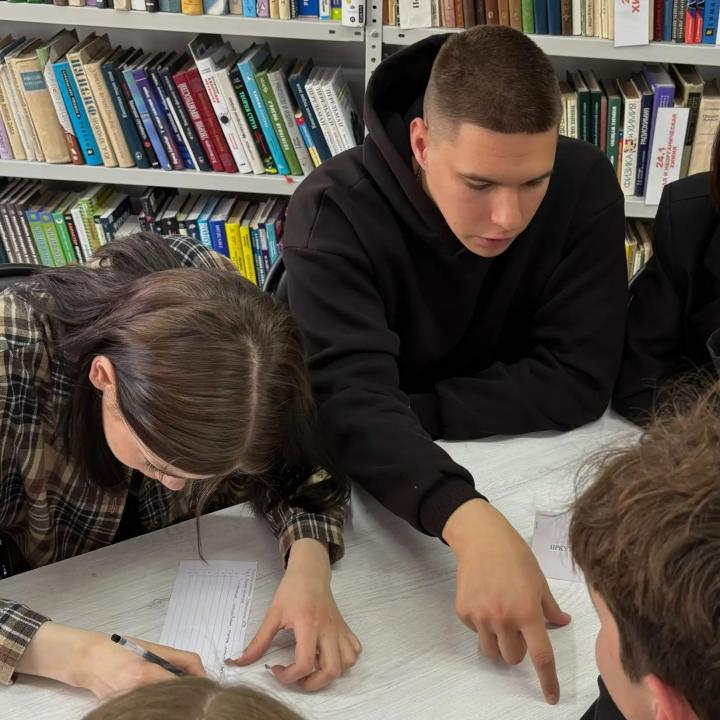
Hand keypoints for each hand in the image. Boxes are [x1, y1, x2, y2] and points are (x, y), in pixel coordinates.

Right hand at [16, 622, 204, 699]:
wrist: (87, 660)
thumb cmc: (120, 648)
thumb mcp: (152, 648)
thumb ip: (176, 659)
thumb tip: (199, 672)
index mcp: (146, 673)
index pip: (181, 686)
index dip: (196, 686)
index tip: (204, 686)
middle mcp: (137, 691)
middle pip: (172, 699)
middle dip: (185, 696)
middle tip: (194, 693)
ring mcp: (127, 702)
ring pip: (159, 705)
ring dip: (170, 700)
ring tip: (175, 694)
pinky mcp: (120, 709)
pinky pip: (145, 708)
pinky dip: (154, 704)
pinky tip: (156, 697)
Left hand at [228, 538, 361, 690]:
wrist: (310, 572)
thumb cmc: (291, 590)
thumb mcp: (273, 614)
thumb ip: (259, 641)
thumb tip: (240, 660)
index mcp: (308, 625)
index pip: (304, 663)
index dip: (288, 676)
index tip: (276, 669)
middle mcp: (327, 629)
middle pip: (332, 670)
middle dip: (314, 683)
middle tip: (298, 677)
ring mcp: (339, 629)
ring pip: (347, 662)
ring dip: (332, 671)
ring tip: (314, 666)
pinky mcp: (344, 627)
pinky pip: (355, 649)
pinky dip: (345, 658)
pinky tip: (329, 654)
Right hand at [443, 499, 570, 704]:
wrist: (481, 537)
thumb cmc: (515, 555)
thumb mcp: (539, 580)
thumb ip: (550, 606)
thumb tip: (562, 622)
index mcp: (527, 611)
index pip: (541, 656)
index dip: (548, 679)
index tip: (551, 696)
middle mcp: (503, 617)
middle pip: (513, 657)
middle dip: (518, 647)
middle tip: (518, 625)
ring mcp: (480, 615)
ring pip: (492, 650)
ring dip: (499, 641)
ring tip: (500, 615)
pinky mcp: (463, 611)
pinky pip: (474, 632)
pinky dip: (481, 624)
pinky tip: (484, 600)